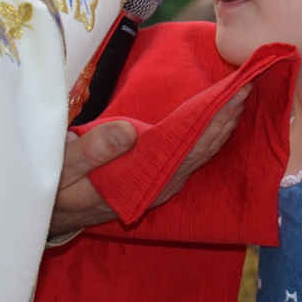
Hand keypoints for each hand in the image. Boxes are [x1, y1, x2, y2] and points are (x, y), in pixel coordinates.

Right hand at [47, 85, 251, 236]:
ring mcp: (161, 182)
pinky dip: (207, 132)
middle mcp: (161, 184)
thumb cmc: (56, 188)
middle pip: (204, 148)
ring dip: (222, 124)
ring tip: (240, 95)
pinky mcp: (157, 178)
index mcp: (144, 182)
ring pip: (201, 152)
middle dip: (227, 117)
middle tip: (248, 85)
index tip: (235, 95)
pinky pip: (190, 153)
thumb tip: (129, 132)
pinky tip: (216, 117)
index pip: (190, 148)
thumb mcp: (63, 168)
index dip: (214, 120)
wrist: (52, 215)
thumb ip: (93, 151)